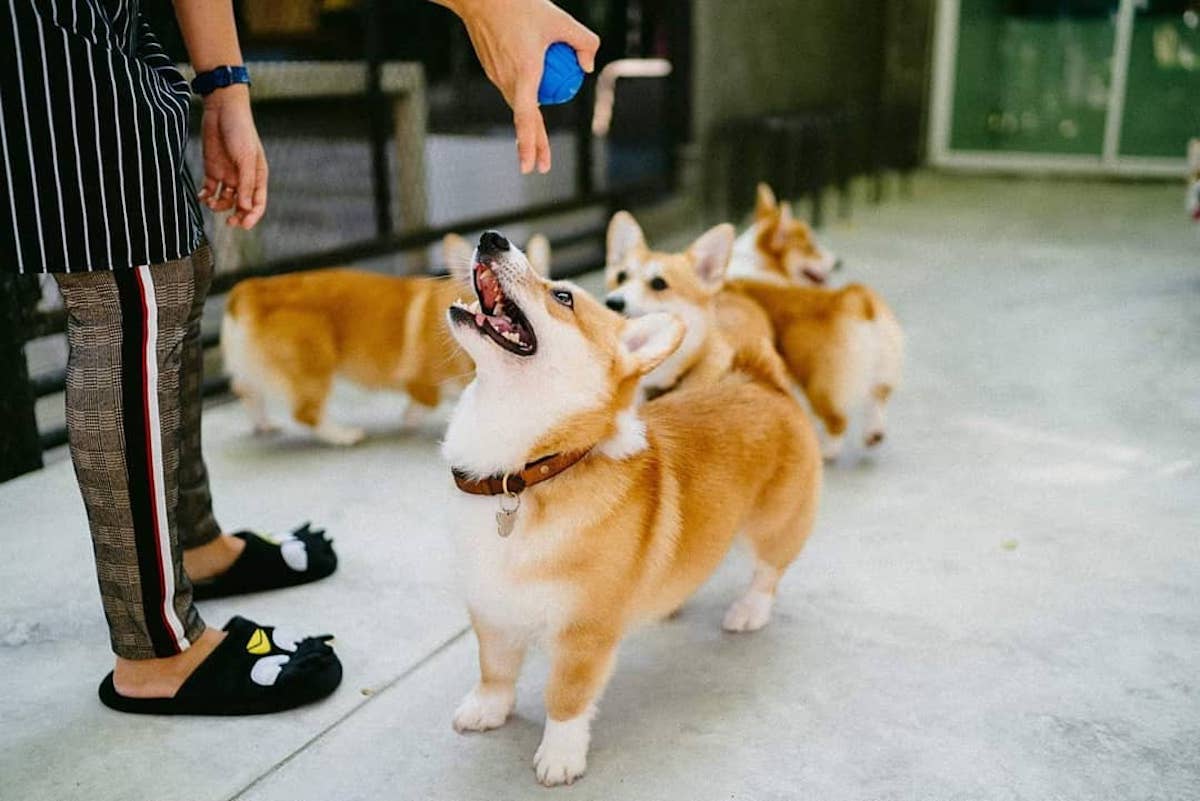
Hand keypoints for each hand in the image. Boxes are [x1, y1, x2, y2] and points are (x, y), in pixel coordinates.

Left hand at [197, 84, 267, 228]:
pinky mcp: (213, 169)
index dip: (252, 216)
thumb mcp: (245, 158)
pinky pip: (210, 189)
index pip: (258, 203)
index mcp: (257, 176)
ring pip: (225, 199)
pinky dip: (206, 196)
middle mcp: (244, 178)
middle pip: (242, 205)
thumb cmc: (240, 131)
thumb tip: (246, 207)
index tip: (243, 225)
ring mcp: (228, 174)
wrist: (222, 109)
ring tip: (210, 202)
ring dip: (219, 205)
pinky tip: (202, 197)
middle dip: (236, 215)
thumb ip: (246, 183)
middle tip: (229, 222)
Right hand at [447, 0, 598, 173]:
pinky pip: (512, 87)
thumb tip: (588, 68)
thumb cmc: (521, 4)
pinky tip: (535, 86)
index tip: (529, 165)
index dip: (529, 142)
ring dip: (530, 121)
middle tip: (539, 167)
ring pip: (518, 102)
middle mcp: (507, 79)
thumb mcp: (560, 19)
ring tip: (540, 143)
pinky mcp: (492, 69)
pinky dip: (525, 94)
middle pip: (522, 119)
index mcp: (524, 71)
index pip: (526, 116)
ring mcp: (496, 75)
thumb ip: (583, 42)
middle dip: (531, 145)